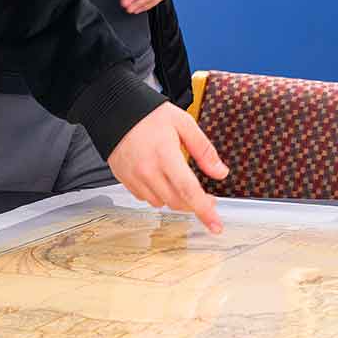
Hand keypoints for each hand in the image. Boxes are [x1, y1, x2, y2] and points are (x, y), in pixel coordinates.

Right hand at [108, 103, 228, 232]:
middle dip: (194, 203)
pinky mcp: (125, 181)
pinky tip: (161, 177)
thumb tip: (221, 172)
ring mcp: (134, 178)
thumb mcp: (184, 124)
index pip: (188, 190)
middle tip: (206, 196)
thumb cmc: (150, 115)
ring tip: (180, 180)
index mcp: (166, 156)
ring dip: (176, 198)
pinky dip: (158, 194)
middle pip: (177, 202)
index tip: (215, 225)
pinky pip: (146, 198)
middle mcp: (148, 171)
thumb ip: (204, 150)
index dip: (204, 210)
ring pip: (162, 203)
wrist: (116, 111)